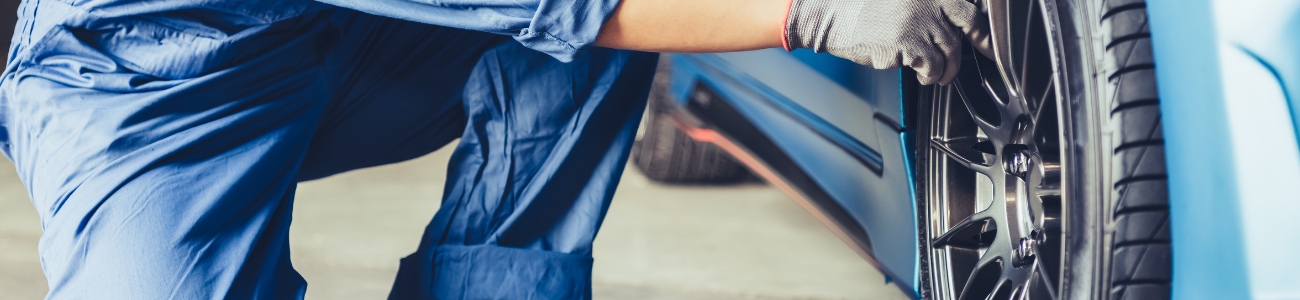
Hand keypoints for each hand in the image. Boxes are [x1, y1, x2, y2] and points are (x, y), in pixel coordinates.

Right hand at [785, 0, 991, 84]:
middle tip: (964, 64)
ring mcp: (919, 22)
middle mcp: (929, 1)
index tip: (986, 43)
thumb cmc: (857, 4)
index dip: (981, 30)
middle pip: (962, 31)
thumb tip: (950, 25)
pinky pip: (930, 66)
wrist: (827, 12)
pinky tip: (923, 77)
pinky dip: (929, 75)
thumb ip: (926, 4)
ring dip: (945, 69)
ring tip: (937, 75)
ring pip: (948, 53)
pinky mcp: (907, 43)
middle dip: (968, 52)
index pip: (968, 10)